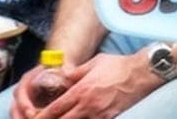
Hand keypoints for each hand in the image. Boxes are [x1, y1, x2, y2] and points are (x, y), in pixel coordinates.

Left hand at [11, 52, 161, 118]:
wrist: (142, 73)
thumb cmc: (119, 65)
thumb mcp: (94, 63)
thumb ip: (76, 72)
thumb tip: (62, 77)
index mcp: (81, 90)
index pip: (54, 109)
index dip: (42, 117)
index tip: (34, 118)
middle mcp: (88, 105)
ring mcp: (99, 114)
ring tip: (66, 118)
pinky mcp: (110, 117)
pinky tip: (84, 118)